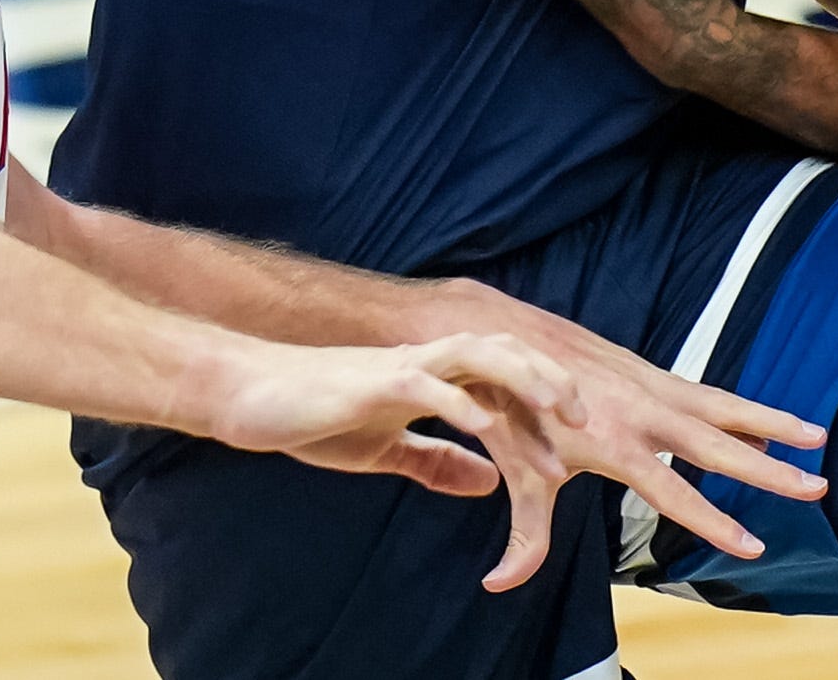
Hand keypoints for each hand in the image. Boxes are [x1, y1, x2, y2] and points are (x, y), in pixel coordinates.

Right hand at [198, 332, 594, 582]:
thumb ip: (436, 462)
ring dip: (523, 381)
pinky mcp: (375, 382)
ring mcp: (402, 367)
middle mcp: (426, 363)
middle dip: (551, 383)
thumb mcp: (383, 450)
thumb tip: (488, 481)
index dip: (539, 410)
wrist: (250, 394)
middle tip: (586, 421)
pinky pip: (428, 386)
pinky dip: (461, 403)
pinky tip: (485, 425)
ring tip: (558, 411)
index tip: (573, 446)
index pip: (501, 385)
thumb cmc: (311, 417)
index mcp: (432, 379)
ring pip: (479, 357)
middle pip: (505, 357)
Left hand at [417, 277, 828, 587]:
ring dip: (775, 425)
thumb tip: (500, 583)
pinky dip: (744, 413)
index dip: (713, 521)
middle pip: (719, 446)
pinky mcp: (655, 374)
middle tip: (817, 487)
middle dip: (771, 471)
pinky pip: (710, 397)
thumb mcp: (520, 474)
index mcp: (615, 442)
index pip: (673, 492)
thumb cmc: (514, 409)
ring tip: (819, 439)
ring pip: (727, 408)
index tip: (751, 545)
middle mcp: (644, 411)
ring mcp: (654, 387)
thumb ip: (525, 534)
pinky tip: (769, 433)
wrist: (509, 335)